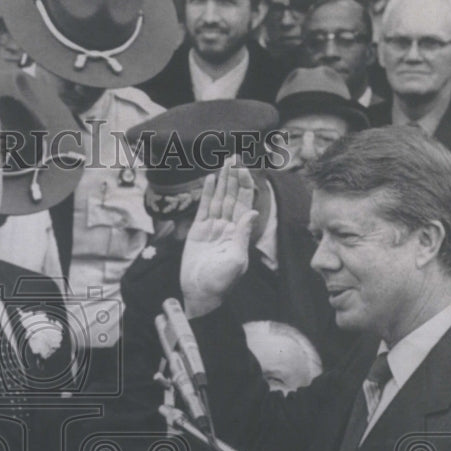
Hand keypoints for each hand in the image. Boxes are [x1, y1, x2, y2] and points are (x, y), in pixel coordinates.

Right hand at [180, 156, 258, 317]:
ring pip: (218, 199)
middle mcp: (227, 227)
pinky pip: (203, 208)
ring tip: (224, 163)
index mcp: (240, 233)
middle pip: (232, 197)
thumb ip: (243, 234)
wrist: (200, 293)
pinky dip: (206, 193)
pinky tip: (209, 179)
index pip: (245, 203)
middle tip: (234, 157)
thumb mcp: (236, 259)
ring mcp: (212, 228)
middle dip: (234, 177)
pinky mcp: (197, 232)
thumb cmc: (221, 282)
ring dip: (221, 181)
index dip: (245, 185)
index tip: (245, 168)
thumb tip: (254, 212)